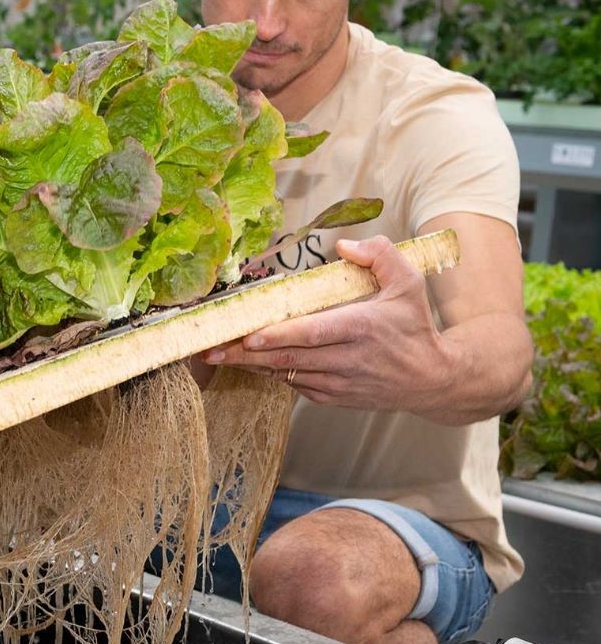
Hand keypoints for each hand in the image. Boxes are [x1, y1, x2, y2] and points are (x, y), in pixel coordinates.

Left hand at [202, 235, 450, 409]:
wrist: (433, 379)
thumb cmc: (415, 327)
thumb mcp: (409, 283)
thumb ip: (380, 255)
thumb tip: (343, 245)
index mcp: (361, 328)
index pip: (313, 334)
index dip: (279, 336)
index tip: (250, 336)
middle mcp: (347, 359)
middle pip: (288, 358)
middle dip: (245, 354)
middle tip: (210, 348)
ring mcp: (338, 383)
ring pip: (286, 375)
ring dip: (251, 366)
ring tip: (216, 355)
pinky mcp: (333, 397)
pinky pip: (294, 386)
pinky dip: (271, 375)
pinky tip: (249, 363)